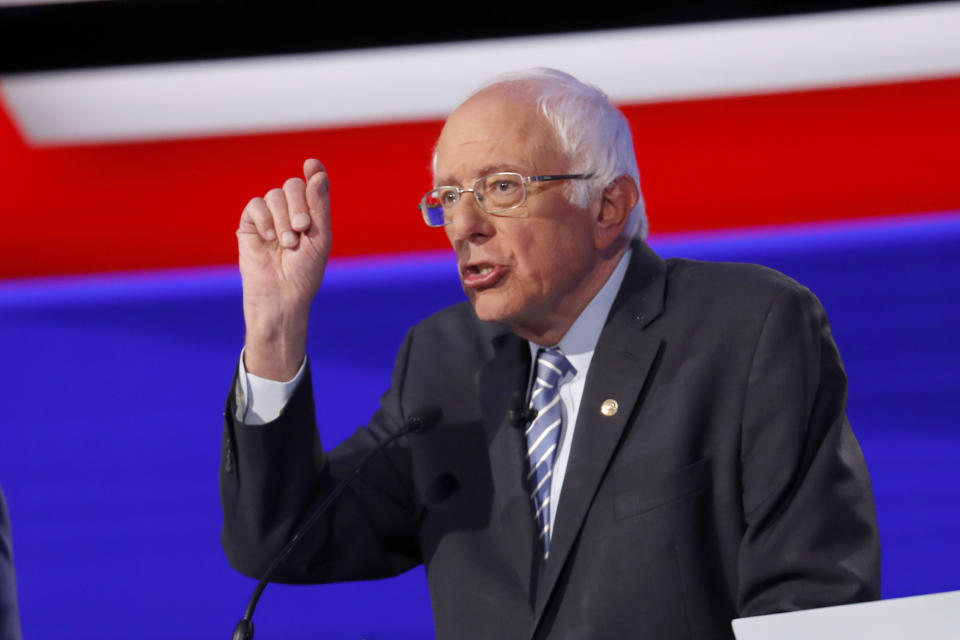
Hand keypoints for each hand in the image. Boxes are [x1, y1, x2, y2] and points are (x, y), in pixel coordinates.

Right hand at [237, 159, 330, 379]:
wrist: (282, 296)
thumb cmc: (305, 272)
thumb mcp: (320, 237)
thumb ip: (319, 204)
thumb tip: (317, 172)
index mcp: (311, 215)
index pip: (311, 184)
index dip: (313, 171)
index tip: (311, 164)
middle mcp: (290, 212)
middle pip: (293, 185)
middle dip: (299, 205)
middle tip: (303, 229)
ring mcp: (269, 218)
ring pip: (274, 195)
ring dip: (283, 218)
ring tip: (288, 243)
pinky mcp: (249, 225)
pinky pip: (256, 205)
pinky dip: (264, 218)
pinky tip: (269, 238)